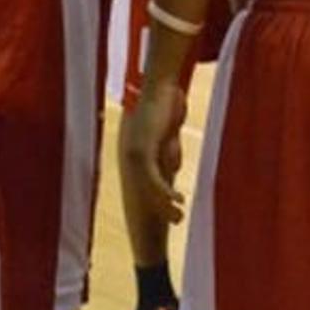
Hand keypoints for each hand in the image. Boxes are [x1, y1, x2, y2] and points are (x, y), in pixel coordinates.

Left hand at [119, 78, 188, 226]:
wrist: (158, 85)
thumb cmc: (163, 106)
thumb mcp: (166, 135)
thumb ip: (167, 150)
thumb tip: (173, 165)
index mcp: (133, 158)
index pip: (140, 190)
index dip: (152, 207)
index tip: (167, 219)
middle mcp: (129, 161)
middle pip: (141, 196)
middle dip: (155, 214)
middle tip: (174, 223)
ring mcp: (133, 157)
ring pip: (147, 192)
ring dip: (164, 207)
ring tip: (180, 218)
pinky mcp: (142, 151)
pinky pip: (153, 179)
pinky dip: (165, 192)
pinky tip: (179, 200)